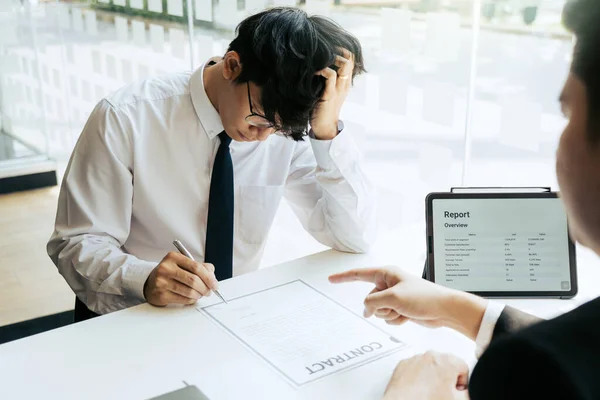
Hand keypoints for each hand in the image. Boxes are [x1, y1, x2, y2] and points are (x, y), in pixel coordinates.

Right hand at [144, 252, 218, 306]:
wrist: (150, 283)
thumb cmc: (171, 273)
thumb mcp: (183, 264)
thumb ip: (200, 267)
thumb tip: (213, 276)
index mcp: (173, 257)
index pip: (196, 267)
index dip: (208, 277)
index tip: (215, 284)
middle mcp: (166, 268)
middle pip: (193, 280)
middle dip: (205, 288)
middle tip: (209, 291)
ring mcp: (162, 282)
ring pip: (189, 291)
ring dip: (199, 295)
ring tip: (200, 294)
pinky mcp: (161, 295)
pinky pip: (183, 299)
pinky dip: (191, 300)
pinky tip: (192, 297)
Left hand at [311, 48, 354, 139]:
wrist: (324, 128)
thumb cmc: (321, 109)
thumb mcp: (326, 90)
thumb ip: (325, 80)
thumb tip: (315, 66)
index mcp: (344, 83)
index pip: (350, 60)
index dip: (342, 50)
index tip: (328, 48)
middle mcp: (344, 84)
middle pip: (350, 58)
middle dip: (338, 50)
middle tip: (324, 50)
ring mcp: (338, 89)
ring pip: (344, 64)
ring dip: (332, 57)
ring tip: (321, 58)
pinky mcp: (330, 95)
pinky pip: (331, 76)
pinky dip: (323, 70)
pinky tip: (314, 72)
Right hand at [328, 267, 486, 339]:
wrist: (444, 309)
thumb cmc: (423, 297)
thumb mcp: (392, 298)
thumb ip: (373, 303)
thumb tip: (366, 311)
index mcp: (386, 273)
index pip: (359, 274)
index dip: (344, 277)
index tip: (331, 279)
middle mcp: (389, 283)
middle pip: (370, 299)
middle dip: (379, 307)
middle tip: (396, 306)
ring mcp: (395, 297)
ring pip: (378, 311)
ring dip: (389, 314)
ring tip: (405, 310)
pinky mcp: (401, 308)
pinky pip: (388, 317)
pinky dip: (396, 319)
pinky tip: (408, 316)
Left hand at [383, 351, 469, 399]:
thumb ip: (469, 393)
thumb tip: (467, 390)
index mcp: (447, 361)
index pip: (464, 367)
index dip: (462, 383)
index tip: (455, 392)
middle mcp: (430, 355)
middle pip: (447, 365)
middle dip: (447, 379)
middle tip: (442, 394)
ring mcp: (415, 359)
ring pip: (430, 366)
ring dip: (432, 377)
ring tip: (428, 394)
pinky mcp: (403, 365)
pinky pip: (416, 368)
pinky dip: (418, 377)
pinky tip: (418, 390)